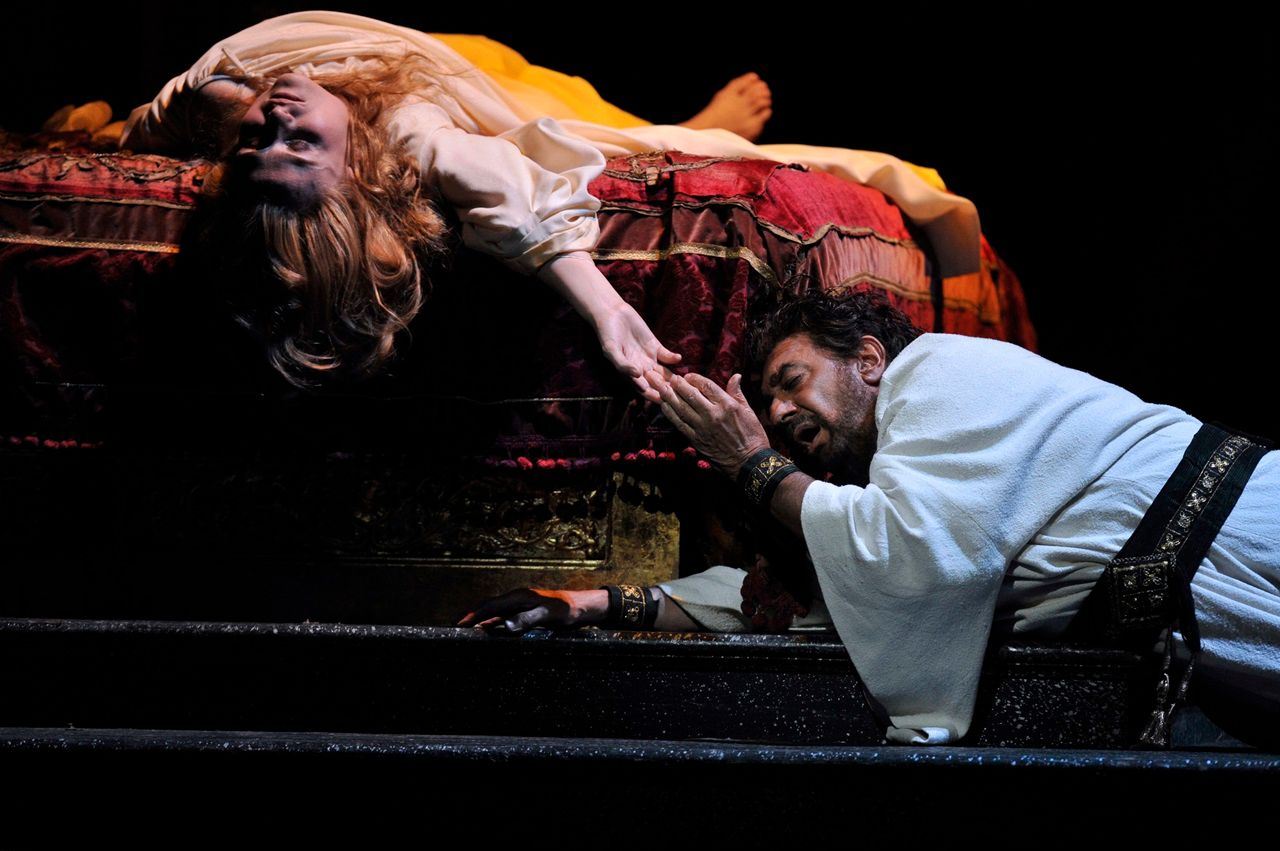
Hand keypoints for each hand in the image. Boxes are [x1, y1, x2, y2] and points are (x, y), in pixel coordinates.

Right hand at [457, 588, 606, 633]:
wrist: (582, 607)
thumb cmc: (566, 609)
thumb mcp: (547, 615)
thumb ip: (526, 619)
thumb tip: (505, 626)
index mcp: (519, 596)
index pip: (490, 606)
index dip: (473, 615)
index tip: (458, 623)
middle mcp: (517, 600)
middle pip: (489, 608)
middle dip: (471, 617)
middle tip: (455, 627)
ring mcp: (521, 607)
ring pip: (496, 615)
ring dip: (481, 623)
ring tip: (466, 632)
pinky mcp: (526, 614)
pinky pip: (505, 620)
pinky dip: (494, 626)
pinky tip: (488, 633)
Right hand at [594, 301, 681, 401]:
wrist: (612, 314)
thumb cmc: (607, 334)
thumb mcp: (611, 351)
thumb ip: (623, 364)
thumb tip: (638, 375)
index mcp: (629, 374)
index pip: (644, 390)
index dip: (654, 396)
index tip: (664, 399)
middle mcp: (640, 369)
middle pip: (657, 383)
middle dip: (668, 389)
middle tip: (680, 393)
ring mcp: (649, 358)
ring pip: (664, 372)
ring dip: (673, 377)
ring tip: (682, 379)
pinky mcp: (655, 346)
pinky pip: (666, 356)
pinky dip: (673, 358)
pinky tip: (678, 358)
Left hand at [653, 371, 769, 477]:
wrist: (749, 463)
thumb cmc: (752, 436)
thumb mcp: (749, 411)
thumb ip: (737, 393)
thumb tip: (736, 376)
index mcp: (727, 405)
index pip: (706, 386)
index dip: (694, 378)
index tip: (687, 376)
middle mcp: (713, 414)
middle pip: (690, 395)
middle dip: (677, 384)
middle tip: (670, 378)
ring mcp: (702, 427)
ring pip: (681, 408)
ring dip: (669, 396)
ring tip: (660, 387)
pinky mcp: (696, 439)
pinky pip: (679, 424)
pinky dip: (670, 413)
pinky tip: (664, 405)